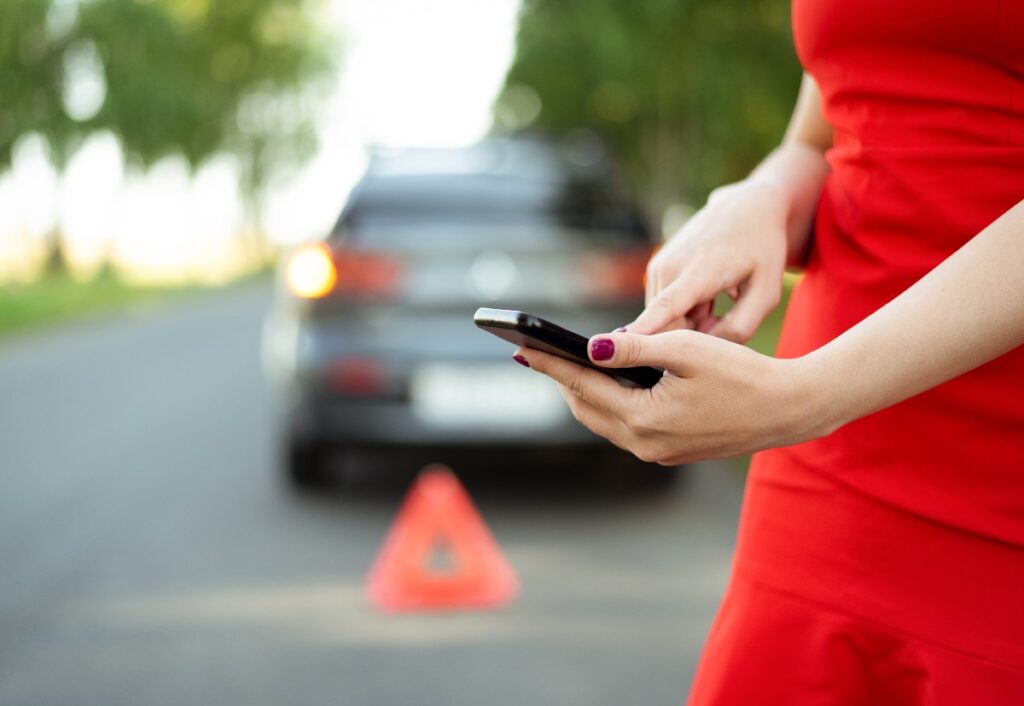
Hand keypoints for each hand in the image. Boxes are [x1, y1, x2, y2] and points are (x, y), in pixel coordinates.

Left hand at [514, 330, 831, 464]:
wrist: (788, 409)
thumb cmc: (743, 373)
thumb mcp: (687, 350)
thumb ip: (635, 349)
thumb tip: (590, 347)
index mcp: (644, 418)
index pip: (582, 385)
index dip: (549, 364)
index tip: (520, 347)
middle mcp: (645, 443)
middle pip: (586, 407)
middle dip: (561, 380)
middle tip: (537, 353)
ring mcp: (657, 452)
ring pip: (603, 419)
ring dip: (584, 392)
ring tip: (564, 366)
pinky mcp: (670, 451)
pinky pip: (625, 427)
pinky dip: (609, 403)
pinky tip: (607, 383)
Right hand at [629, 179, 789, 341]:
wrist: (745, 208)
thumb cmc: (761, 251)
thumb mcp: (766, 293)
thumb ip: (740, 327)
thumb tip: (706, 347)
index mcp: (702, 270)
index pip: (669, 304)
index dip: (648, 326)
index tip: (626, 341)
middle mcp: (670, 267)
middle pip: (669, 326)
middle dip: (695, 335)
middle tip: (725, 317)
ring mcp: (658, 266)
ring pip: (665, 319)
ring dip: (691, 322)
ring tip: (716, 300)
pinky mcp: (654, 269)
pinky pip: (663, 308)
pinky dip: (684, 310)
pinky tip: (705, 294)